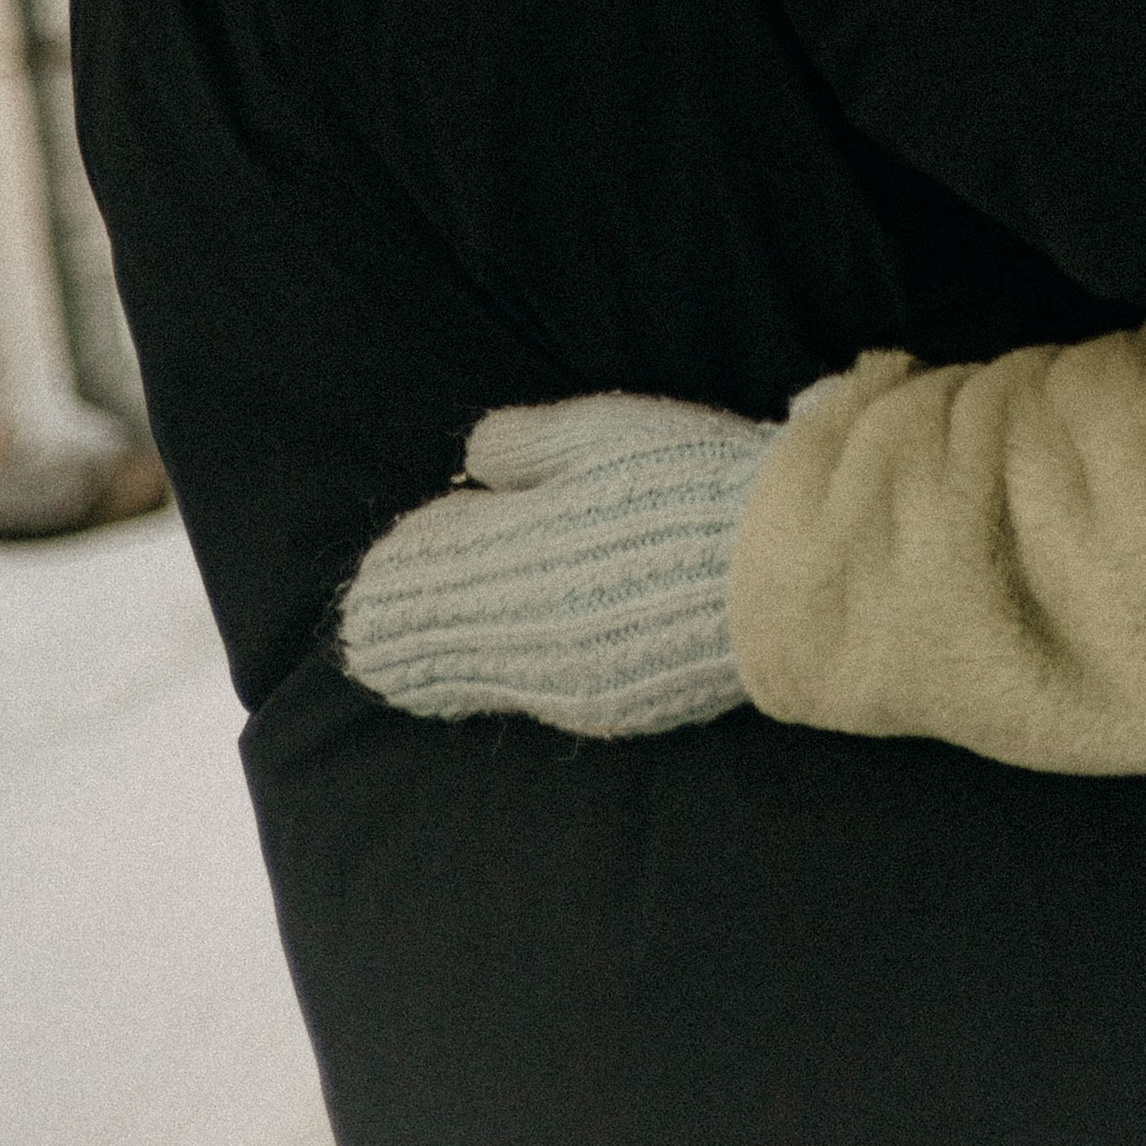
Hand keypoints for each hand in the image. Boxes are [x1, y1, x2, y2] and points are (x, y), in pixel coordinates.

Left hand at [339, 388, 779, 736]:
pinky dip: (496, 681)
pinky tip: (488, 677)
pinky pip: (527, 698)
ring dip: (437, 667)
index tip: (380, 565)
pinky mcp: (607, 712)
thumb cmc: (693, 486)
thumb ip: (527, 443)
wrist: (784, 572)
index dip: (402, 566)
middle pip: (437, 640)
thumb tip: (475, 455)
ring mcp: (564, 683)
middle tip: (361, 633)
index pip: (430, 567)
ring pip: (475, 681)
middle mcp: (523, 634)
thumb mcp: (604, 434)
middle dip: (401, 631)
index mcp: (514, 557)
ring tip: (395, 670)